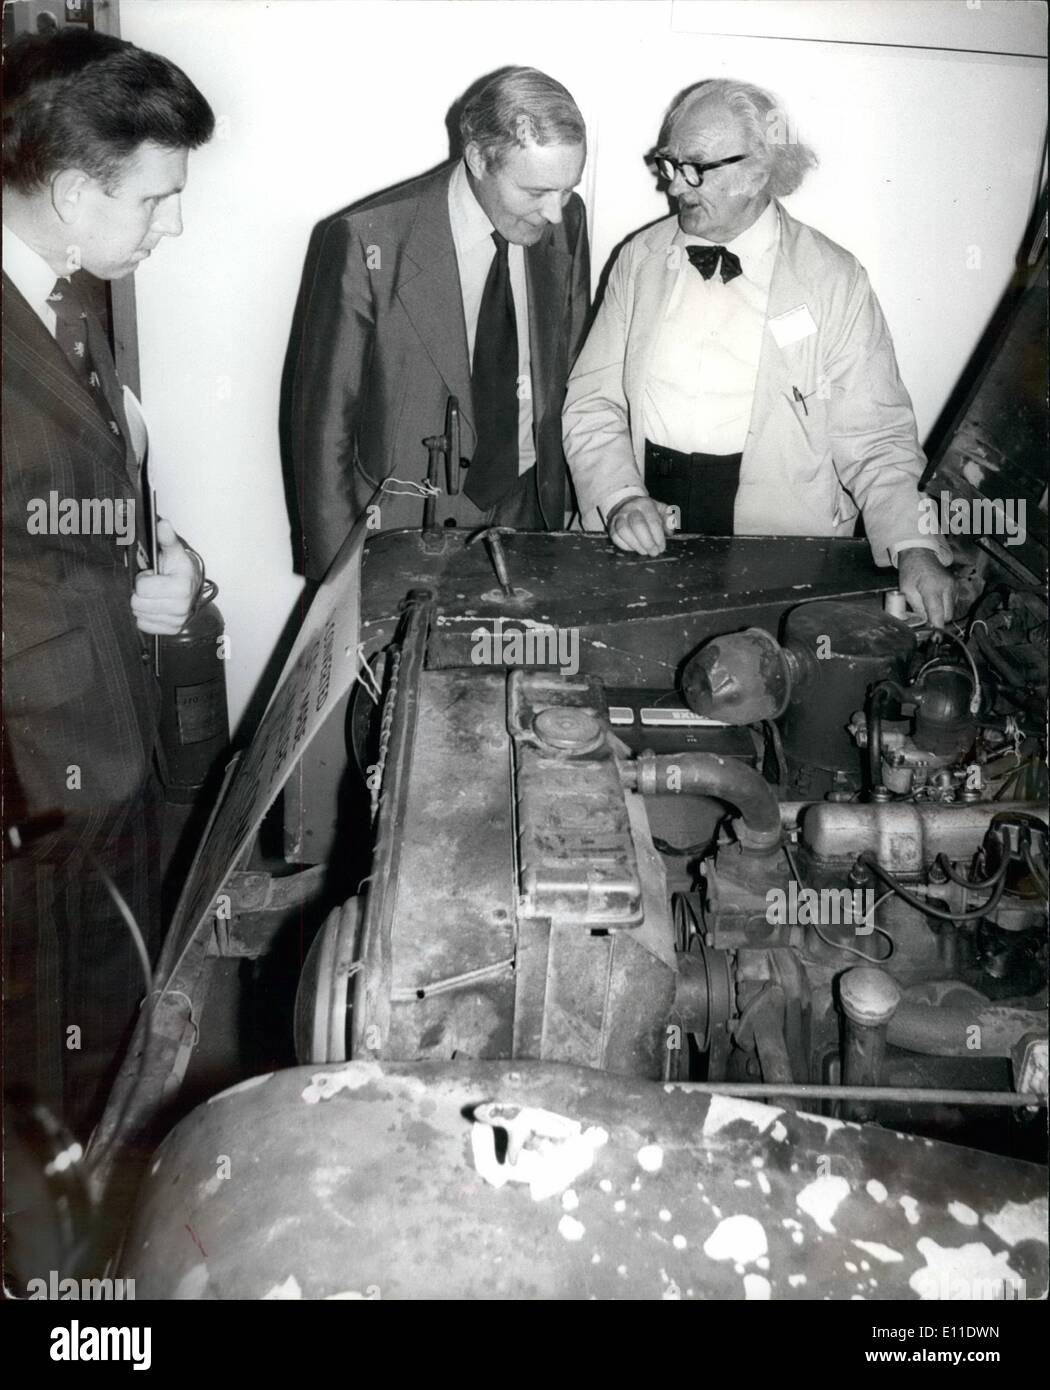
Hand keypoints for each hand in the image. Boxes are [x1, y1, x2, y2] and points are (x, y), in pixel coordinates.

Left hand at [131, 518, 200, 634]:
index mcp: (182, 588)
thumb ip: (166, 538)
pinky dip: (147, 616)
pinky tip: (156, 606)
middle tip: (153, 585)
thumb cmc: (180, 568)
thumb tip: (163, 524)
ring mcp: (178, 621)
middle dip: (141, 593)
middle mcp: (182, 608)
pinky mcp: (172, 630)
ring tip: (155, 595)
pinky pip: (144, 625)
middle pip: (138, 604)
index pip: (141, 588)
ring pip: (139, 615)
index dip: (143, 579)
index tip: (154, 575)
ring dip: (143, 604)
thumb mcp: (173, 551)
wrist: (193, 585)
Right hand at [606, 496, 676, 556]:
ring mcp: (618, 517)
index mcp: (645, 504)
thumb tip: (670, 532)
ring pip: (624, 531)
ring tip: (644, 552)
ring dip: (636, 545)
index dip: (658, 537)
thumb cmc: (647, 511)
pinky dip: (625, 546)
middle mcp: (630, 508)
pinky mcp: (610, 526)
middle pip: (638, 525)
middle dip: (648, 542)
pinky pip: (615, 537)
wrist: (627, 505)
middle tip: (654, 553)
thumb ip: (669, 520)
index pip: (653, 521)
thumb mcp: (661, 510)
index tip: (662, 547)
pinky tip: (634, 549)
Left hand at [897, 548, 954, 629]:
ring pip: (950, 611)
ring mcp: (954, 587)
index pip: (938, 614)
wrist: (921, 554)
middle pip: (946, 616)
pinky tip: (934, 600)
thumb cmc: (910, 571)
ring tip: (928, 607)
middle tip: (925, 622)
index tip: (934, 638)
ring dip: (940, 614)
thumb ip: (916, 608)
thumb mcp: (906, 590)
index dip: (936, 629)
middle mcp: (947, 587)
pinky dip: (944, 607)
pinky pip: (952, 604)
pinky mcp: (956, 587)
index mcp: (932, 588)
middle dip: (936, 622)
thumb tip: (923, 624)